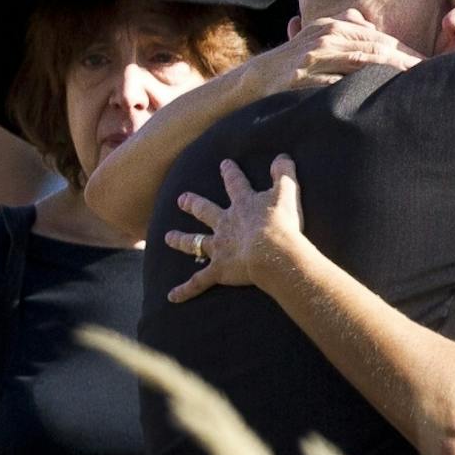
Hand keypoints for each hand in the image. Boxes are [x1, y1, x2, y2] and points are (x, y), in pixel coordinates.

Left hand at [166, 156, 309, 303]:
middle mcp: (225, 224)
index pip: (234, 184)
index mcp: (242, 205)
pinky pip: (198, 282)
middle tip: (181, 199)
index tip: (224, 163)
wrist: (272, 252)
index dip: (230, 172)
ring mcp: (219, 248)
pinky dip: (185, 290)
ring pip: (194, 243)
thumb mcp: (287, 192)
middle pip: (205, 211)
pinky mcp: (218, 270)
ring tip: (168, 238)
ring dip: (181, 240)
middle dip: (193, 204)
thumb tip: (282, 157)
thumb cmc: (281, 223)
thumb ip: (283, 173)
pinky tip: (172, 297)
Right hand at [257, 10, 422, 95]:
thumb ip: (344, 27)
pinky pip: (337, 85)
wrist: (255, 80)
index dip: (406, 51)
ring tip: (415, 84)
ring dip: (391, 72)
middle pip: (377, 48)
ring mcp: (315, 57)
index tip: (430, 65)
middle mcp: (327, 36)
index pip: (379, 38)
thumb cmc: (293, 63)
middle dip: (407, 61)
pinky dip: (360, 90)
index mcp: (334, 26)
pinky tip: (380, 99)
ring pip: (362, 62)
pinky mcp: (304, 79)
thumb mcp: (318, 37)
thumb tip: (368, 25)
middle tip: (433, 75)